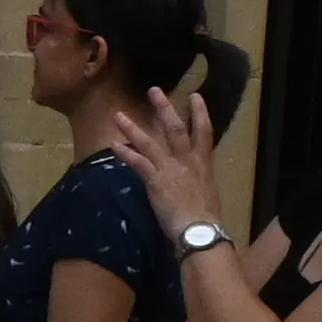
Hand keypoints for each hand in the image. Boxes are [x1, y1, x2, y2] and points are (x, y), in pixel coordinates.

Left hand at [116, 82, 220, 222]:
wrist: (200, 231)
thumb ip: (198, 182)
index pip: (204, 132)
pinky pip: (138, 163)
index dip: (200, 113)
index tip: (194, 96)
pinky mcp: (156, 181)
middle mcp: (188, 161)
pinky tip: (114, 145)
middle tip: (153, 90)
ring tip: (118, 115)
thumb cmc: (206, 219)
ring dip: (133, 128)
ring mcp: (170, 169)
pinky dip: (126, 153)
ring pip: (150, 142)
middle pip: (176, 129)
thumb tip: (192, 182)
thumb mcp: (207, 194)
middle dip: (164, 108)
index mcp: (203, 164)